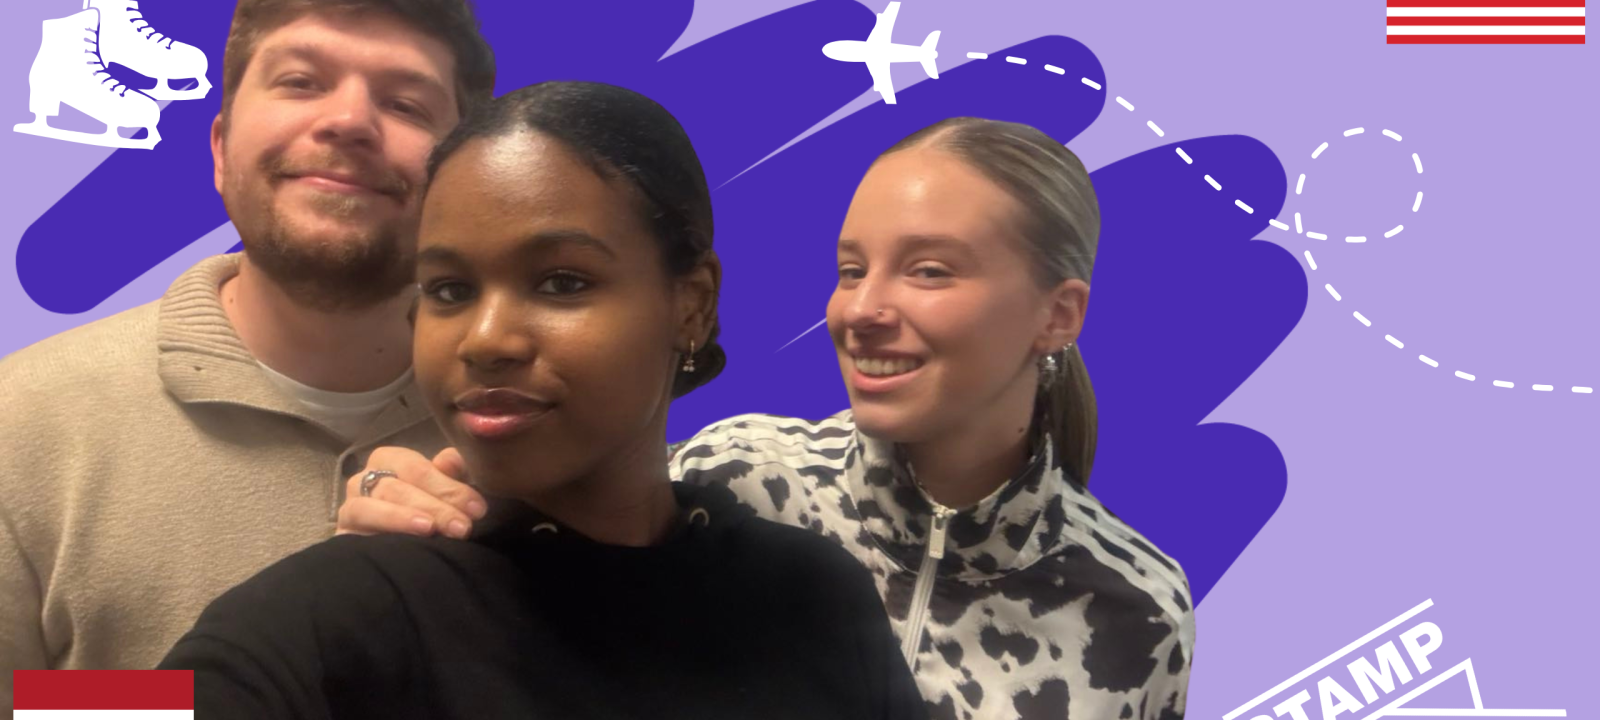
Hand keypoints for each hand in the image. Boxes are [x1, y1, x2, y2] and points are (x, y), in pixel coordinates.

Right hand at [337, 447, 485, 538]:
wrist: (400, 561)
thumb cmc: (428, 516)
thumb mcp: (445, 494)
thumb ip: (451, 475)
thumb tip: (452, 459)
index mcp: (391, 463)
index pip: (416, 467)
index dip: (448, 485)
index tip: (477, 509)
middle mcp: (366, 480)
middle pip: (397, 486)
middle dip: (434, 505)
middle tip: (463, 527)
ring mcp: (351, 507)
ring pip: (371, 505)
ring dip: (404, 516)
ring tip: (430, 529)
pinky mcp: (343, 535)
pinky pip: (354, 528)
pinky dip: (382, 528)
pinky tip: (403, 540)